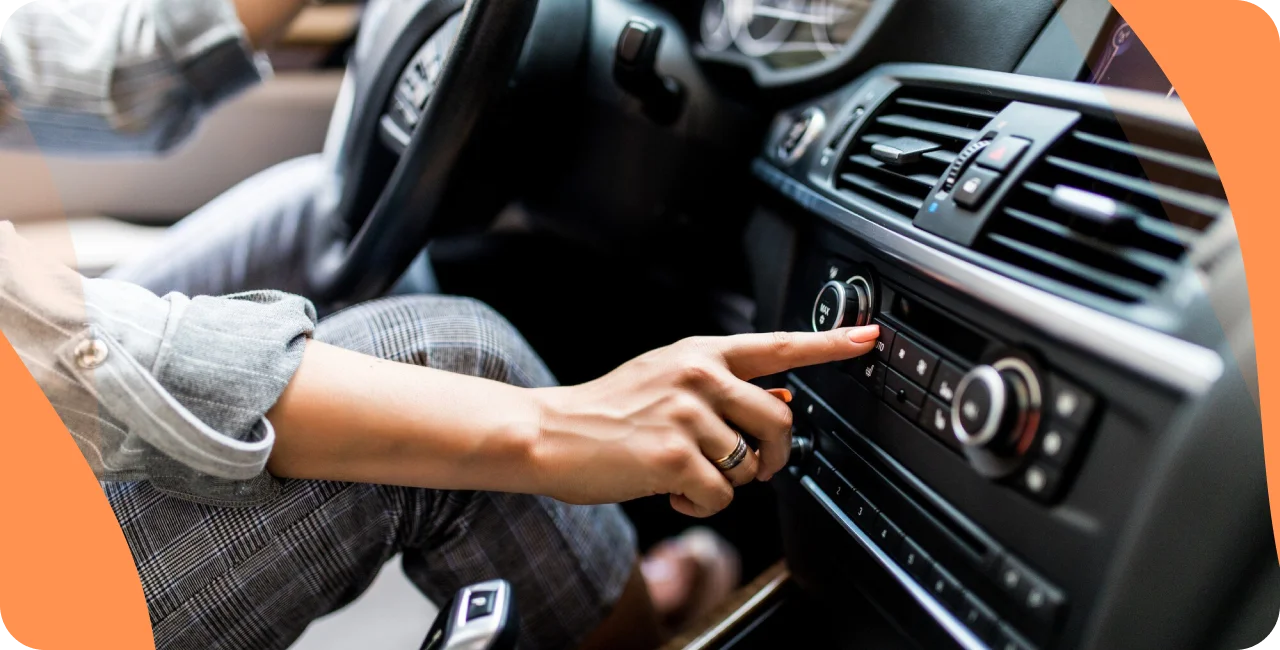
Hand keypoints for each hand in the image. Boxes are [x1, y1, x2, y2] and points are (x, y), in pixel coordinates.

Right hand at [530, 326, 878, 516]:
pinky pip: (721, 496)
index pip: (778, 346)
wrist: (551, 432)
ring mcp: (687, 414)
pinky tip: (670, 490)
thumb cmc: (609, 410)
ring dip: (724, 483)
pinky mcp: (674, 455)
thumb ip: (723, 388)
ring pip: (750, 466)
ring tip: (685, 473)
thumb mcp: (668, 380)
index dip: (830, 345)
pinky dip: (699, 505)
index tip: (869, 339)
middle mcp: (699, 377)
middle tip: (746, 467)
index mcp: (702, 353)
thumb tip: (783, 404)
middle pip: (780, 423)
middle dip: (772, 457)